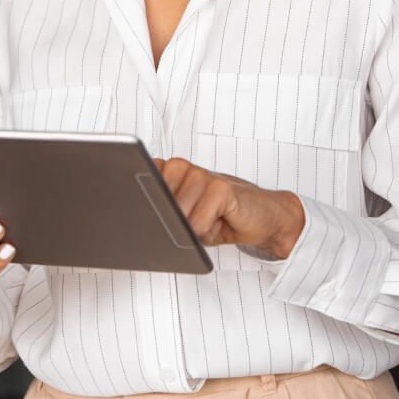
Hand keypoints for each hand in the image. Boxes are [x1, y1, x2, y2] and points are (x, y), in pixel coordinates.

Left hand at [152, 157, 304, 258]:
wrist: (261, 216)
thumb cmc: (220, 216)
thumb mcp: (183, 219)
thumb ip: (163, 214)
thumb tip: (145, 222)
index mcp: (166, 171)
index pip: (137, 186)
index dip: (143, 206)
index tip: (146, 212)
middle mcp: (180, 167)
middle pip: (156, 207)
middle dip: (173, 223)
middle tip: (195, 219)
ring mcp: (200, 174)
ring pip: (178, 218)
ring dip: (194, 229)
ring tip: (210, 219)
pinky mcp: (220, 187)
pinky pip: (198, 223)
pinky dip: (207, 231)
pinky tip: (221, 220)